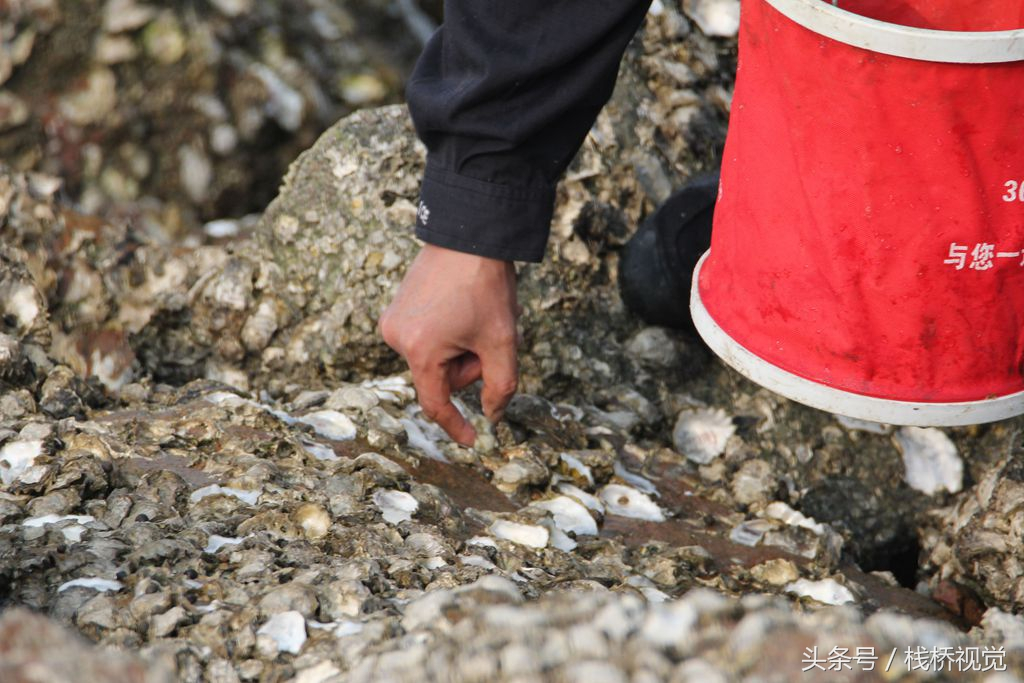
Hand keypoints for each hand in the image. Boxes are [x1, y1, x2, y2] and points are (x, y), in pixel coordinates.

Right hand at [379, 244, 519, 445]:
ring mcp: (393, 321)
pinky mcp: (397, 307)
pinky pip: (429, 337)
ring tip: (476, 312)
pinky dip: (451, 331)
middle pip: (443, 376)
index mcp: (420, 351)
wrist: (469, 233)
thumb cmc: (485, 286)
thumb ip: (500, 386)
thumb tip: (492, 416)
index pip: (436, 403)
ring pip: (437, 357)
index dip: (456, 425)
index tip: (472, 440)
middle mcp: (397, 338)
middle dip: (471, 362)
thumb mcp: (502, 341)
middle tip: (491, 333)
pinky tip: (463, 304)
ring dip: (462, 345)